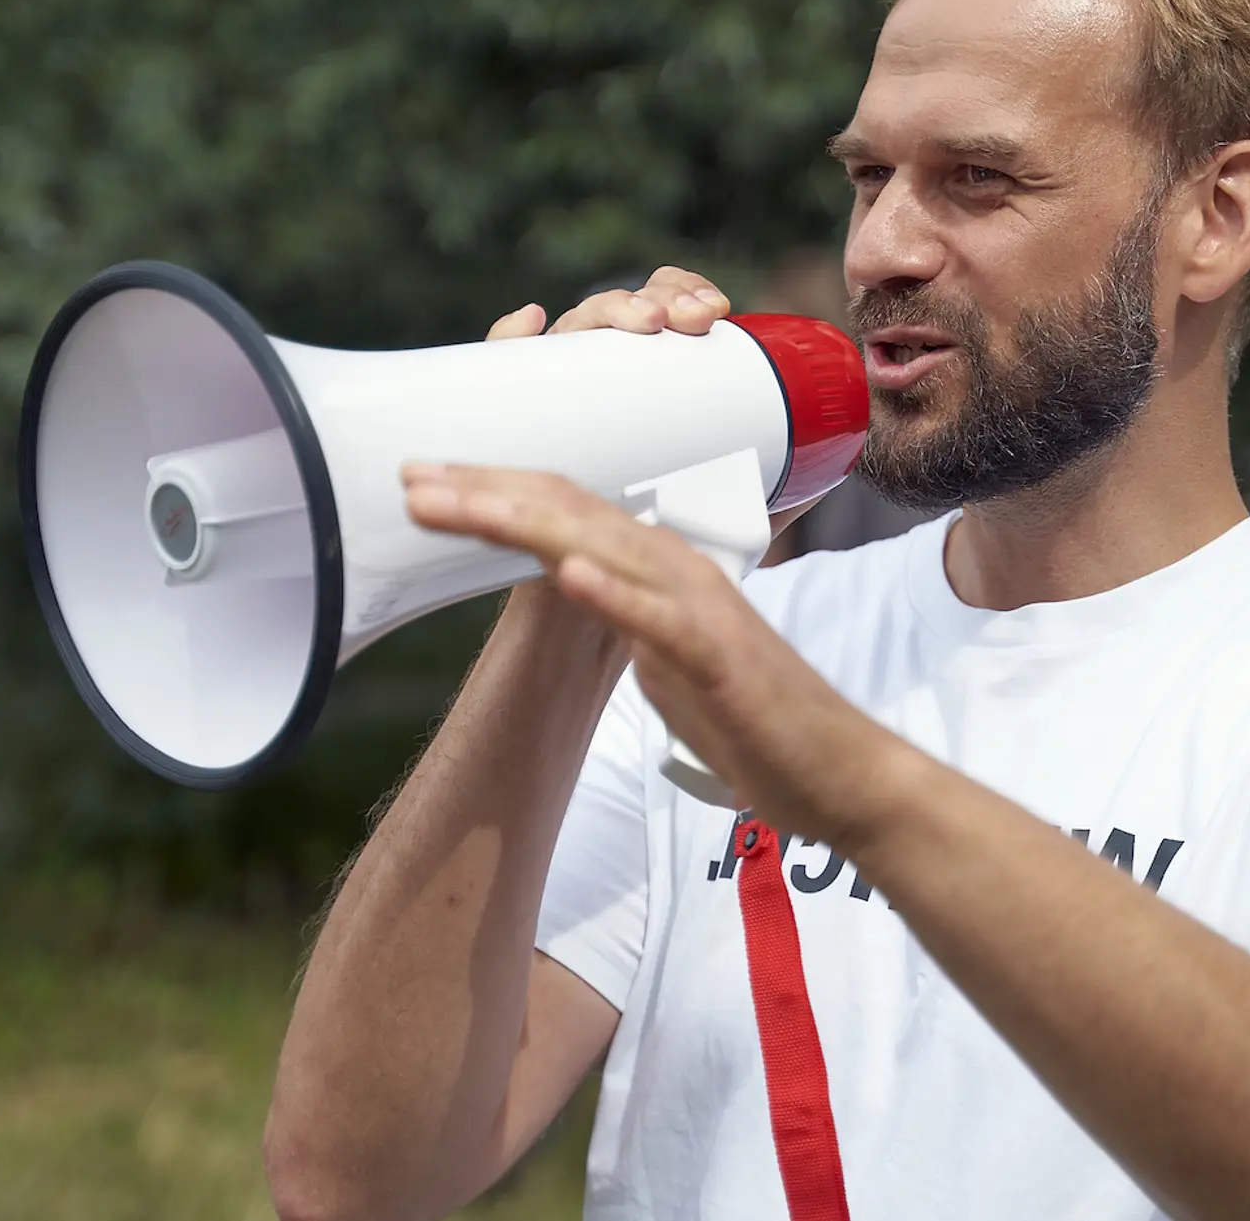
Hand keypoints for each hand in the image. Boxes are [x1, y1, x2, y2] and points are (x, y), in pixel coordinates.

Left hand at [401, 463, 911, 846]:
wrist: (839, 775)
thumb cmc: (754, 719)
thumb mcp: (669, 656)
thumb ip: (628, 617)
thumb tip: (582, 588)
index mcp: (659, 567)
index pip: (566, 509)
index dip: (494, 489)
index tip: (425, 481)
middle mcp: (677, 569)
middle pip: (569, 511)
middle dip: (486, 490)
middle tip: (410, 474)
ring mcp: (700, 609)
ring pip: (602, 546)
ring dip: (525, 521)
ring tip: (458, 503)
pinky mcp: (718, 660)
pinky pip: (658, 621)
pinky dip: (611, 594)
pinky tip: (565, 574)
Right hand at [483, 266, 815, 538]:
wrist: (587, 616)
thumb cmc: (648, 552)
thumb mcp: (716, 516)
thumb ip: (765, 489)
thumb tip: (833, 463)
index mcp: (636, 383)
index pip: (657, 309)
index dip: (684, 291)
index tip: (719, 311)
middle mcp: (586, 382)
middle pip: (616, 313)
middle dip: (655, 298)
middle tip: (692, 322)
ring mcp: (543, 407)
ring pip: (565, 336)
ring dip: (602, 311)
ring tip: (641, 323)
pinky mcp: (507, 442)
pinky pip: (490, 379)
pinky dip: (504, 341)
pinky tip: (528, 321)